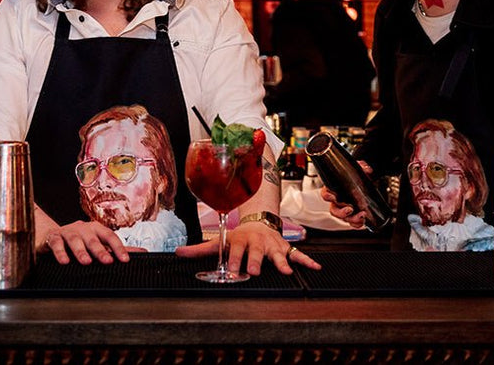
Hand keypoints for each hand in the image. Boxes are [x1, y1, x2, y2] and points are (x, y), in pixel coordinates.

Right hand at [38, 220, 140, 264]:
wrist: (52, 235)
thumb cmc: (80, 239)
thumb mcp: (99, 241)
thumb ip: (118, 248)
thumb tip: (143, 252)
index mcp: (97, 229)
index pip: (110, 237)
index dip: (118, 247)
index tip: (125, 260)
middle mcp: (84, 228)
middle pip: (93, 239)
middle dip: (100, 250)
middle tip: (107, 261)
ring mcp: (68, 232)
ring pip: (75, 240)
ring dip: (81, 251)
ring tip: (86, 261)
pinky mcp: (53, 238)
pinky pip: (57, 244)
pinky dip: (60, 252)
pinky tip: (64, 261)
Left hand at [175, 221, 320, 274]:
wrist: (260, 222)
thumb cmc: (239, 236)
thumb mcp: (219, 240)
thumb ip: (199, 249)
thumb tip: (177, 253)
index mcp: (240, 240)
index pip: (235, 250)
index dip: (234, 260)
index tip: (233, 271)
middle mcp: (258, 242)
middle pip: (257, 252)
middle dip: (256, 261)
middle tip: (255, 271)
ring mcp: (273, 245)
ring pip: (278, 253)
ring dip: (282, 262)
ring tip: (287, 271)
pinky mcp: (286, 248)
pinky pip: (298, 255)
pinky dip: (307, 261)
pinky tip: (316, 268)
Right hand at [320, 159, 373, 228]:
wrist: (369, 184)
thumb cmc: (358, 178)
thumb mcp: (359, 170)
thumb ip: (362, 167)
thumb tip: (366, 169)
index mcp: (335, 189)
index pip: (326, 193)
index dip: (327, 196)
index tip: (332, 196)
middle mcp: (338, 201)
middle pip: (334, 210)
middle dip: (341, 212)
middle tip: (350, 209)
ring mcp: (345, 209)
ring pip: (343, 218)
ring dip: (352, 218)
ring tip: (361, 215)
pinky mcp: (353, 215)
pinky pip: (352, 223)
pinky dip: (357, 223)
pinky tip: (363, 220)